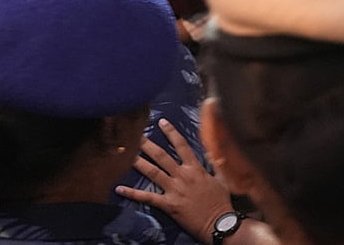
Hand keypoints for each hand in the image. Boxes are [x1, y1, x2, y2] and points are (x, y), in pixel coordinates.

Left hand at [115, 119, 232, 243]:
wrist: (218, 222)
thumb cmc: (220, 201)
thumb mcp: (222, 178)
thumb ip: (216, 163)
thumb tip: (210, 151)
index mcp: (195, 168)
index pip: (182, 145)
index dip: (171, 133)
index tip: (162, 122)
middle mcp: (183, 176)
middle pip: (162, 156)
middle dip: (148, 144)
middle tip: (136, 134)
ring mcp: (174, 190)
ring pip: (153, 172)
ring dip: (138, 163)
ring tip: (126, 155)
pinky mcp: (168, 204)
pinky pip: (147, 197)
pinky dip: (133, 193)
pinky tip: (120, 188)